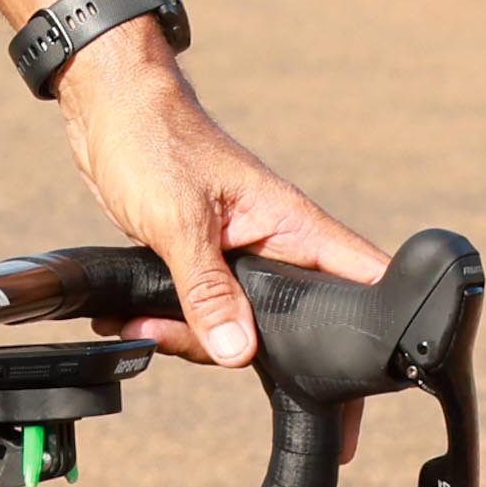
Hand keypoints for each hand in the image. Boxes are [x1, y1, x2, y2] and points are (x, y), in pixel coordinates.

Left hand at [53, 32, 381, 372]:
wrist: (108, 109)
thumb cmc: (153, 139)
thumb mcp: (180, 220)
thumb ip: (208, 289)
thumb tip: (238, 352)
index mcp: (291, 224)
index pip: (361, 277)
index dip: (377, 329)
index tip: (368, 377)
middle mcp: (274, 244)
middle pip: (296, 324)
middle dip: (258, 354)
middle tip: (208, 352)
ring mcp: (239, 257)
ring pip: (241, 326)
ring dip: (195, 338)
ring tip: (145, 327)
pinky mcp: (204, 264)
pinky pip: (204, 314)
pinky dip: (173, 325)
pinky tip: (137, 322)